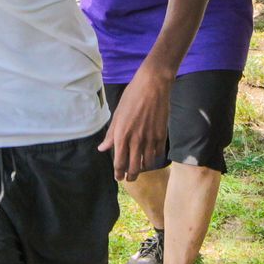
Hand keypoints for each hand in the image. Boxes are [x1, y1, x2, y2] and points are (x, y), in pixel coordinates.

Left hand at [99, 64, 169, 179]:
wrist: (153, 86)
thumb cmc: (132, 97)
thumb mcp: (117, 115)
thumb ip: (111, 135)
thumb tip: (102, 148)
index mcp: (121, 135)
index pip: (119, 163)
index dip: (118, 173)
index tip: (118, 177)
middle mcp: (135, 140)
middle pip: (134, 168)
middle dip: (131, 176)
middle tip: (129, 178)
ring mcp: (150, 139)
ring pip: (147, 163)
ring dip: (143, 167)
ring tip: (140, 166)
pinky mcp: (162, 135)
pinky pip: (158, 154)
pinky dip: (154, 157)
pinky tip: (151, 156)